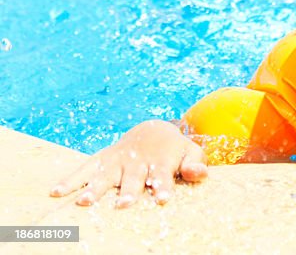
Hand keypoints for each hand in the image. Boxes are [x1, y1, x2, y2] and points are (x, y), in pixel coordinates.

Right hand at [49, 120, 207, 207]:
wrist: (153, 130)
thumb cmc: (174, 150)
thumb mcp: (190, 153)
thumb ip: (195, 164)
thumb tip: (199, 174)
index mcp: (161, 160)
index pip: (163, 175)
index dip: (162, 186)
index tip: (162, 198)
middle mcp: (136, 162)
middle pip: (132, 179)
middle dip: (128, 191)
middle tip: (123, 204)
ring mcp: (117, 160)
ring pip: (104, 175)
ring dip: (94, 188)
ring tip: (83, 202)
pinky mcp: (101, 159)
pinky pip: (84, 169)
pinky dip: (70, 179)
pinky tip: (56, 191)